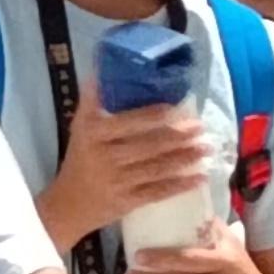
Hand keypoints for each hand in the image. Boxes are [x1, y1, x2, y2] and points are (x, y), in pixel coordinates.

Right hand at [43, 98, 210, 250]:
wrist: (68, 204)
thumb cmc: (79, 159)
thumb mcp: (80, 127)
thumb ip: (92, 100)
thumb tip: (100, 68)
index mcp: (94, 134)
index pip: (128, 123)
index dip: (153, 116)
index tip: (177, 109)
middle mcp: (106, 157)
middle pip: (148, 146)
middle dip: (178, 137)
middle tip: (201, 127)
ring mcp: (118, 182)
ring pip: (157, 168)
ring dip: (185, 159)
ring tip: (206, 149)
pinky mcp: (127, 203)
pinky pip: (158, 192)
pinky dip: (180, 185)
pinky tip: (200, 178)